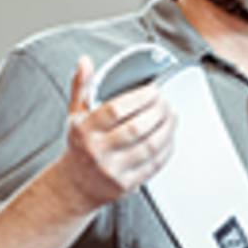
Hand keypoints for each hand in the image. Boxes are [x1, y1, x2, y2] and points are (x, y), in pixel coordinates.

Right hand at [48, 54, 177, 211]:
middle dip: (158, 112)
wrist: (74, 185)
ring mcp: (112, 170)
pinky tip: (170, 137)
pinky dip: (166, 149)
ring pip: (149, 146)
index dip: (140, 98)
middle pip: (136, 128)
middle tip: (166, 102)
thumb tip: (85, 62)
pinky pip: (153, 165)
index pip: (116, 110)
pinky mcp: (126, 185)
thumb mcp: (75, 115)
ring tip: (172, 116)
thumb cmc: (80, 146)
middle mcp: (97, 151)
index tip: (153, 91)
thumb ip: (82, 87)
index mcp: (84, 130)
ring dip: (167, 129)